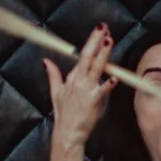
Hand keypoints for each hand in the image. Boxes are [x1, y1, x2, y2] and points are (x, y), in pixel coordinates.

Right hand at [43, 24, 113, 152]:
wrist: (68, 132)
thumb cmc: (65, 113)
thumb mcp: (56, 92)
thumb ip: (53, 74)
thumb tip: (45, 61)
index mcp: (72, 77)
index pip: (82, 56)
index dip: (92, 42)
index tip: (99, 31)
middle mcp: (78, 81)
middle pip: (87, 56)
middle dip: (95, 41)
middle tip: (103, 28)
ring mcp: (86, 90)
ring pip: (95, 68)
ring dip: (102, 54)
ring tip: (109, 41)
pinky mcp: (93, 101)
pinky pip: (102, 91)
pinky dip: (108, 84)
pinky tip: (114, 78)